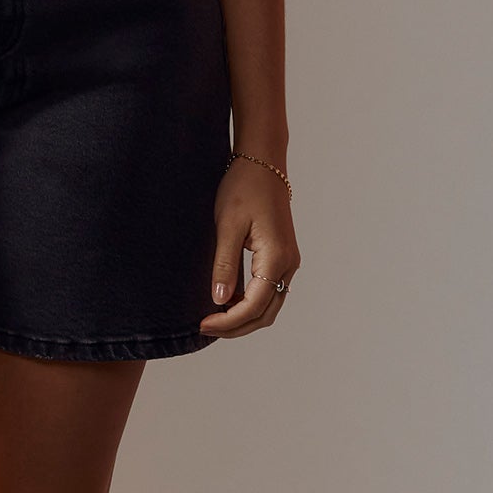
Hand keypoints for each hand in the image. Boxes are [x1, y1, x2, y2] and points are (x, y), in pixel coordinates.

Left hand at [199, 156, 298, 339]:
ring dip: (244, 317)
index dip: (228, 321)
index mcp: (276, 258)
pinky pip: (270, 291)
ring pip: (269, 305)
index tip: (203, 324)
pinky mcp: (282, 258)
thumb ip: (224, 265)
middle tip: (206, 327)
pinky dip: (250, 304)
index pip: (253, 306)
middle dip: (236, 326)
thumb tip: (220, 300)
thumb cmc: (244, 189)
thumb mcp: (227, 226)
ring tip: (214, 318)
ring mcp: (288, 262)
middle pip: (265, 313)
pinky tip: (228, 301)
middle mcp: (288, 265)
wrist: (263, 164)